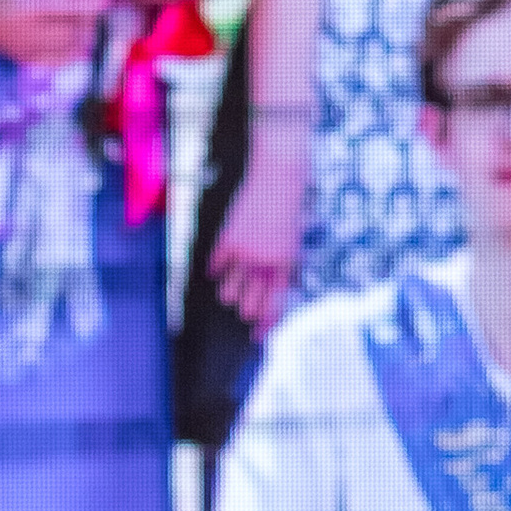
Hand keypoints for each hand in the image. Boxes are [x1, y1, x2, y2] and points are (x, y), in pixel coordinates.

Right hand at [0, 0, 107, 67]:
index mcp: (24, 7)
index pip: (67, 6)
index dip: (91, 1)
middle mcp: (26, 33)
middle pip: (74, 30)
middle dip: (89, 16)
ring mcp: (26, 50)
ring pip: (70, 48)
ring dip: (84, 32)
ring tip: (83, 15)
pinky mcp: (24, 59)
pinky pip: (59, 61)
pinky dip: (73, 50)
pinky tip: (75, 34)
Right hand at [206, 136, 307, 334]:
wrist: (280, 173)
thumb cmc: (290, 204)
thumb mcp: (294, 239)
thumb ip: (283, 266)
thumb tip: (270, 291)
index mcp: (287, 264)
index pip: (275, 305)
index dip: (265, 325)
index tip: (257, 337)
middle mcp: (266, 263)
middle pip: (248, 305)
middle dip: (246, 308)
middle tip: (244, 303)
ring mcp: (246, 253)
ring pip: (228, 292)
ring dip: (230, 290)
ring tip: (234, 280)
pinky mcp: (228, 240)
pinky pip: (215, 267)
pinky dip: (217, 268)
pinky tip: (220, 263)